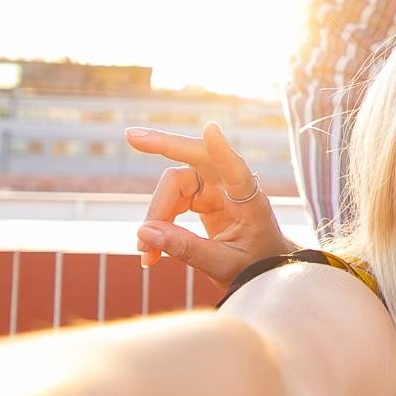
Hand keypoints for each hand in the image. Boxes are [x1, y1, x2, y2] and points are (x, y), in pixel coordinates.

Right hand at [127, 122, 295, 288]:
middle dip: (162, 146)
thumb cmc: (255, 264)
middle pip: (194, 159)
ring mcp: (217, 187)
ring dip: (155, 214)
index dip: (222, 150)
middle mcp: (233, 185)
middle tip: (132, 136)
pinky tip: (150, 250)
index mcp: (250, 201)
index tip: (210, 128)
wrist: (264, 267)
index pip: (236, 171)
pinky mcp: (204, 196)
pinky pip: (173, 200)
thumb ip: (186, 249)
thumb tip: (144, 232)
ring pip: (175, 184)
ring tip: (146, 253)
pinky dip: (158, 222)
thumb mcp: (222, 265)